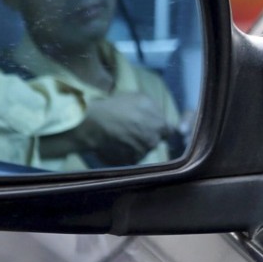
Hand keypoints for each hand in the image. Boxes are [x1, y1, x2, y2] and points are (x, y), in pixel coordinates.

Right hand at [42, 93, 171, 165]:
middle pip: (155, 140)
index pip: (169, 131)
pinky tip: (117, 144)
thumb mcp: (141, 99)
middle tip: (133, 129)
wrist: (94, 123)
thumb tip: (160, 117)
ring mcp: (140, 154)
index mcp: (159, 126)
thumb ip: (155, 110)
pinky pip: (131, 157)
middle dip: (148, 135)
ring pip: (143, 149)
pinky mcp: (128, 162)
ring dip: (136, 145)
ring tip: (122, 137)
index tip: (154, 126)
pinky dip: (126, 152)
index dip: (161, 128)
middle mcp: (153, 142)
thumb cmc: (117, 106)